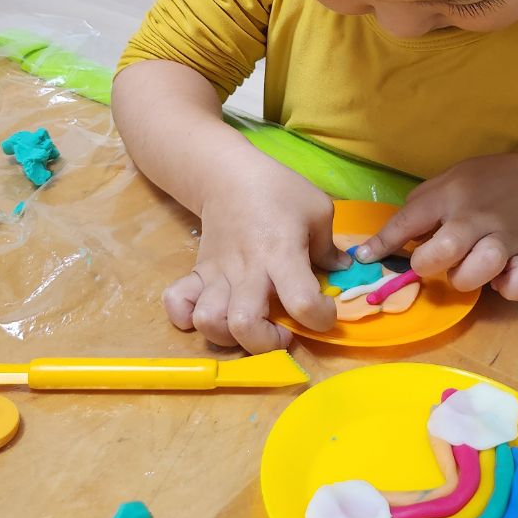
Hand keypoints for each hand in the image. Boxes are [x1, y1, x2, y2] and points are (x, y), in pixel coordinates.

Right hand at [163, 159, 349, 352]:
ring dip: (229, 335)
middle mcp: (247, 270)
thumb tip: (341, 271)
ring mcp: (217, 273)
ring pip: (208, 321)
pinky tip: (210, 315)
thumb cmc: (278, 190)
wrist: (229, 174)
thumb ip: (329, 248)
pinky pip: (176, 303)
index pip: (302, 302)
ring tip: (250, 325)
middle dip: (267, 343)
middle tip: (282, 331)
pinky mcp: (197, 271)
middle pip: (244, 325)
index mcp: (281, 253)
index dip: (321, 318)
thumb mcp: (317, 209)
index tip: (325, 311)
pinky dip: (185, 318)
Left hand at [356, 155, 517, 300]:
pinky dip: (510, 287)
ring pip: (479, 268)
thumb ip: (422, 208)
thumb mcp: (452, 180)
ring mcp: (504, 237)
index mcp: (450, 195)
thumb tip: (388, 240)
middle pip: (443, 249)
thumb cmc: (490, 183)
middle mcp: (475, 217)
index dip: (382, 243)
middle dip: (428, 264)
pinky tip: (502, 281)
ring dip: (467, 277)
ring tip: (467, 270)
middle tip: (432, 262)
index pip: (408, 220)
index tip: (364, 259)